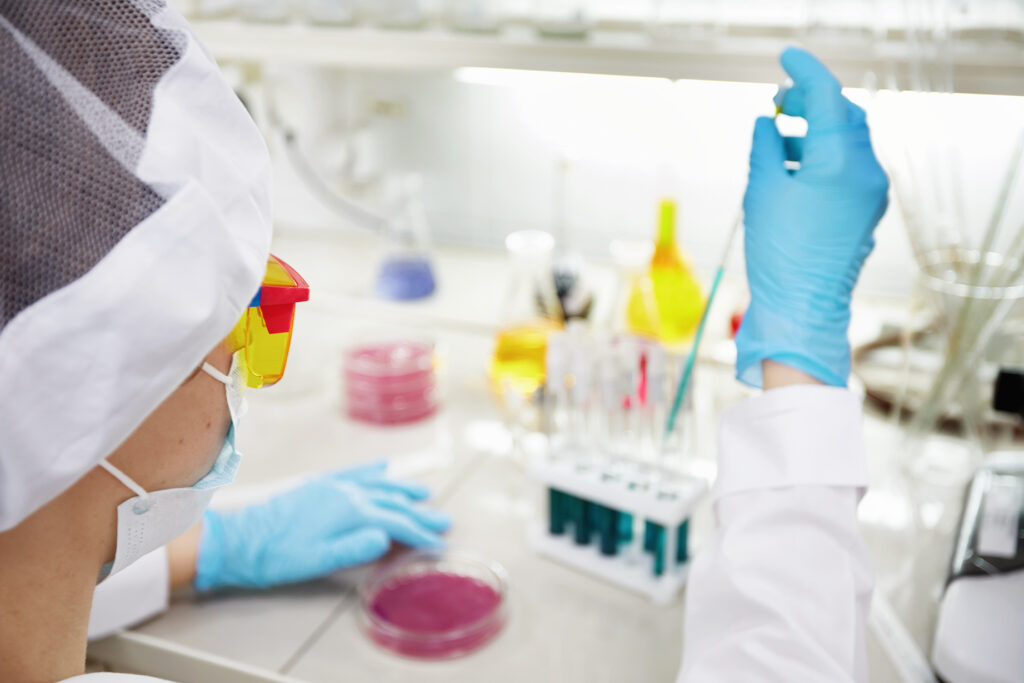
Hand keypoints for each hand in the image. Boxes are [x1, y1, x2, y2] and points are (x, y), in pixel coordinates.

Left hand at [193, 461, 450, 590]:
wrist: (240, 540)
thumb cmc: (277, 556)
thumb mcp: (317, 561)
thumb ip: (354, 548)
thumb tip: (386, 538)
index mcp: (349, 512)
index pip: (395, 523)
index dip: (419, 535)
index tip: (438, 545)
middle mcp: (346, 493)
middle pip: (392, 502)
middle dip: (420, 513)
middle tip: (444, 522)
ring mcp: (333, 486)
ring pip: (378, 484)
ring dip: (403, 489)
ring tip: (424, 493)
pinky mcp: (319, 486)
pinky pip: (353, 473)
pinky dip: (372, 470)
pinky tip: (383, 467)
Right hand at [736, 47, 888, 387]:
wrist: (802, 309)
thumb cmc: (779, 256)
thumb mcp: (762, 193)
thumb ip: (765, 149)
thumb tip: (766, 124)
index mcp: (840, 163)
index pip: (828, 97)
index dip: (805, 72)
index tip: (785, 59)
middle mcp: (865, 172)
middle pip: (844, 115)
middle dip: (812, 102)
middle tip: (778, 101)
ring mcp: (870, 192)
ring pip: (848, 140)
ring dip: (816, 129)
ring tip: (779, 137)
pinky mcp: (865, 210)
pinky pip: (849, 167)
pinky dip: (823, 155)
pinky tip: (794, 167)